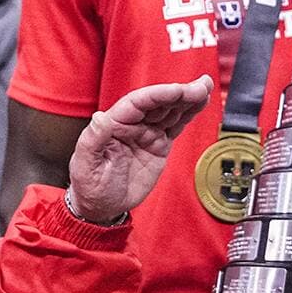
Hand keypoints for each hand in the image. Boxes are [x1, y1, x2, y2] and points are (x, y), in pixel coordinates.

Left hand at [66, 75, 213, 223]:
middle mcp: (131, 124)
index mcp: (113, 124)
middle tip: (201, 86)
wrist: (101, 206)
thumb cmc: (88, 184)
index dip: (159, 94)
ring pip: (170, 111)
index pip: (138, 103)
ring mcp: (146, 134)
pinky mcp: (158, 145)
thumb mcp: (85, 164)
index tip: (178, 90)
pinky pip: (175, 126)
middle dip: (180, 93)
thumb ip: (94, 139)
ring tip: (206, 88)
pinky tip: (200, 103)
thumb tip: (100, 116)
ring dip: (188, 99)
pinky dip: (188, 114)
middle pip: (158, 103)